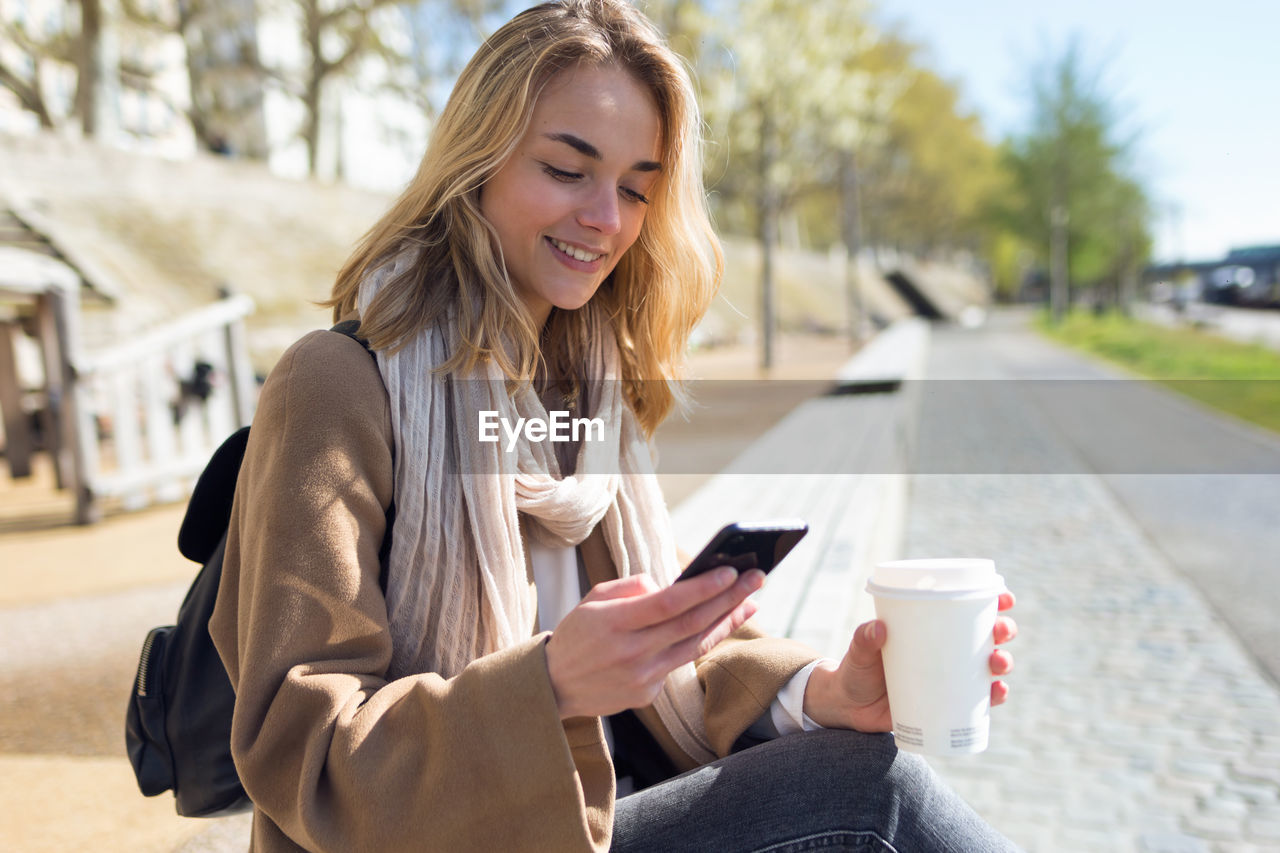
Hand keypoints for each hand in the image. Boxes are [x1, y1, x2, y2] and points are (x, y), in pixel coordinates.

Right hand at [545, 567, 764, 719]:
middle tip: (757, 579)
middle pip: (690, 624)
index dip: (703, 588)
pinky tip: (717, 624)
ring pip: (694, 646)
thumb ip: (632, 588)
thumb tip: (671, 585)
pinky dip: (698, 642)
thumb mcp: (594, 599)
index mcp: (614, 623)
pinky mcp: (647, 695)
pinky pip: (677, 664)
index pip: (668, 603)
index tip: (731, 572)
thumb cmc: (577, 634)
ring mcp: (641, 678)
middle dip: (729, 600)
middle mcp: (630, 653)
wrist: (553, 686)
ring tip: (751, 603)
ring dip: (727, 622)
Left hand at [803, 591, 1017, 731]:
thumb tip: (879, 628)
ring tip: (998, 664)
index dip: (992, 601)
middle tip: (1001, 632)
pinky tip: (998, 692)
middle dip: (1002, 631)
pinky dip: (994, 696)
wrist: (849, 709)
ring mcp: (948, 678)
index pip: (965, 610)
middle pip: (986, 637)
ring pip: (988, 667)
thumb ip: (863, 639)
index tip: (1003, 597)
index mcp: (929, 630)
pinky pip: (979, 701)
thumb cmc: (857, 670)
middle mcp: (945, 652)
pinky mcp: (947, 705)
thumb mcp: (858, 651)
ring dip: (1002, 662)